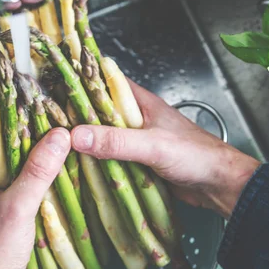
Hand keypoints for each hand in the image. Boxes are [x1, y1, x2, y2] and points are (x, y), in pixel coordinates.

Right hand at [70, 80, 259, 217]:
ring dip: (86, 144)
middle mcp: (136, 119)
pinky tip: (80, 170)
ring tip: (56, 148)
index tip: (53, 87)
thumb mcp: (152, 145)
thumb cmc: (195, 156)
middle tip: (48, 124)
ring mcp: (136, 141)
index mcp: (141, 103)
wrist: (220, 185)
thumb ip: (116, 141)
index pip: (105, 83)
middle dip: (76, 118)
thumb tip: (76, 136)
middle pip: (99, 113)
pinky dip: (97, 163)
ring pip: (103, 138)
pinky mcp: (137, 162)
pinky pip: (111, 159)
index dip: (81, 82)